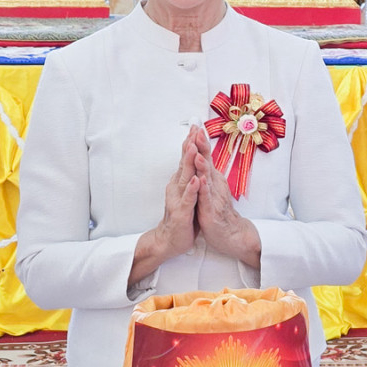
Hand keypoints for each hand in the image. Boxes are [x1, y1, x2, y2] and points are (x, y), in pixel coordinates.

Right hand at [130, 127, 202, 287]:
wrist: (170, 240)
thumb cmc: (182, 216)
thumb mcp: (188, 193)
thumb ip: (190, 177)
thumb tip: (194, 161)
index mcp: (181, 182)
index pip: (186, 159)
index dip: (191, 143)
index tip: (196, 127)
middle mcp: (177, 187)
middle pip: (184, 163)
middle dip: (190, 145)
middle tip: (194, 129)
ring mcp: (178, 199)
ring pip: (185, 178)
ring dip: (188, 162)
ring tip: (193, 148)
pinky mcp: (181, 212)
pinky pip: (188, 199)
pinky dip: (192, 190)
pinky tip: (196, 180)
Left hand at [192, 128, 262, 268]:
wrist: (231, 233)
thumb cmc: (220, 211)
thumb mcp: (213, 188)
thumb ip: (208, 172)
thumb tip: (204, 156)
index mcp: (212, 179)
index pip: (206, 157)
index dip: (201, 142)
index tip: (196, 126)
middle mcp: (214, 184)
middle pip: (208, 162)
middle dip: (202, 147)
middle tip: (198, 131)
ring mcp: (214, 197)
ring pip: (207, 179)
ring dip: (203, 166)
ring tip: (198, 154)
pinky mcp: (211, 211)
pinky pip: (207, 198)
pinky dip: (204, 189)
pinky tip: (201, 181)